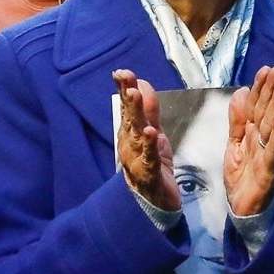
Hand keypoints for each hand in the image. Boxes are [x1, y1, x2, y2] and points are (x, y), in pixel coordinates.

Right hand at [114, 71, 179, 210]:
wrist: (151, 202)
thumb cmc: (148, 163)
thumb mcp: (151, 133)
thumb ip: (148, 109)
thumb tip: (142, 83)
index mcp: (130, 133)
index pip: (126, 107)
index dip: (124, 88)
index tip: (121, 72)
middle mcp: (130, 143)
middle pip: (129, 117)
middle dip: (128, 96)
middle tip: (126, 78)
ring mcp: (137, 158)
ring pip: (137, 133)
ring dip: (135, 114)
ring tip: (134, 96)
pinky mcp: (149, 173)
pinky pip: (149, 157)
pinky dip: (150, 145)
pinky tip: (151, 132)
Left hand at [225, 65, 273, 217]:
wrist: (243, 210)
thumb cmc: (242, 177)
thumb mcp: (234, 145)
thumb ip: (237, 121)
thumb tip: (241, 92)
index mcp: (252, 133)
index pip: (256, 105)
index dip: (261, 88)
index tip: (267, 69)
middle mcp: (262, 139)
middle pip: (266, 110)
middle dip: (272, 89)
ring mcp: (268, 153)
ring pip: (272, 125)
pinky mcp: (270, 169)